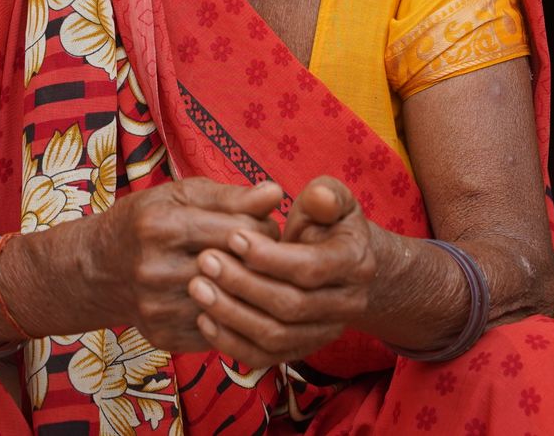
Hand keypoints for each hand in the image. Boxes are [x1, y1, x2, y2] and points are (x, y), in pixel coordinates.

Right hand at [85, 177, 283, 354]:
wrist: (98, 270)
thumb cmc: (146, 222)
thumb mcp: (181, 195)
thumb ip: (230, 196)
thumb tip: (275, 193)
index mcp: (162, 227)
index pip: (242, 230)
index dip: (263, 225)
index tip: (262, 224)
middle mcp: (157, 270)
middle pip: (240, 268)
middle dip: (262, 258)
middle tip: (263, 252)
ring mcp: (160, 309)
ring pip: (234, 303)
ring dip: (251, 289)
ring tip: (247, 273)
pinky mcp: (165, 337)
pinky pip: (221, 330)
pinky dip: (233, 315)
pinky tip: (229, 299)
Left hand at [187, 176, 380, 368]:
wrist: (339, 262)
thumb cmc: (326, 222)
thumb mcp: (332, 199)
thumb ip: (325, 195)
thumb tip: (319, 197)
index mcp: (355, 263)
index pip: (311, 268)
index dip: (270, 255)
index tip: (232, 236)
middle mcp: (347, 304)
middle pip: (291, 305)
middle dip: (243, 284)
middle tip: (205, 260)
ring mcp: (324, 332)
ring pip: (276, 336)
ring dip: (232, 314)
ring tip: (198, 287)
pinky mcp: (301, 349)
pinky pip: (265, 357)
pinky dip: (232, 342)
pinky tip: (204, 319)